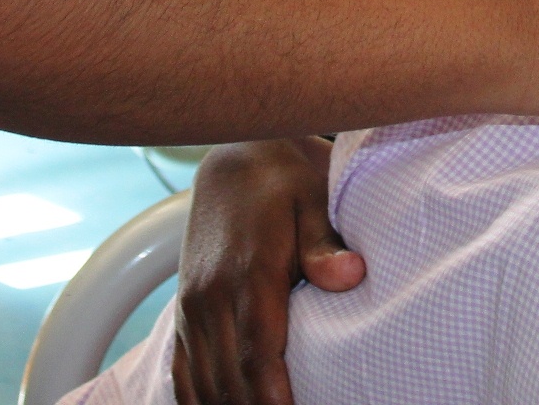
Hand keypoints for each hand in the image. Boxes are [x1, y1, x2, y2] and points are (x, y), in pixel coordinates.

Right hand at [173, 138, 360, 404]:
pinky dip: (201, 401)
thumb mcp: (313, 198)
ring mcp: (193, 306)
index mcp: (249, 271)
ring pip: (205, 383)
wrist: (236, 158)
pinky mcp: (185, 312)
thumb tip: (353, 274)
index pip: (257, 351)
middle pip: (230, 379)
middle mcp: (211, 295)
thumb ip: (324, 242)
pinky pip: (185, 373)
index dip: (272, 397)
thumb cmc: (286, 182)